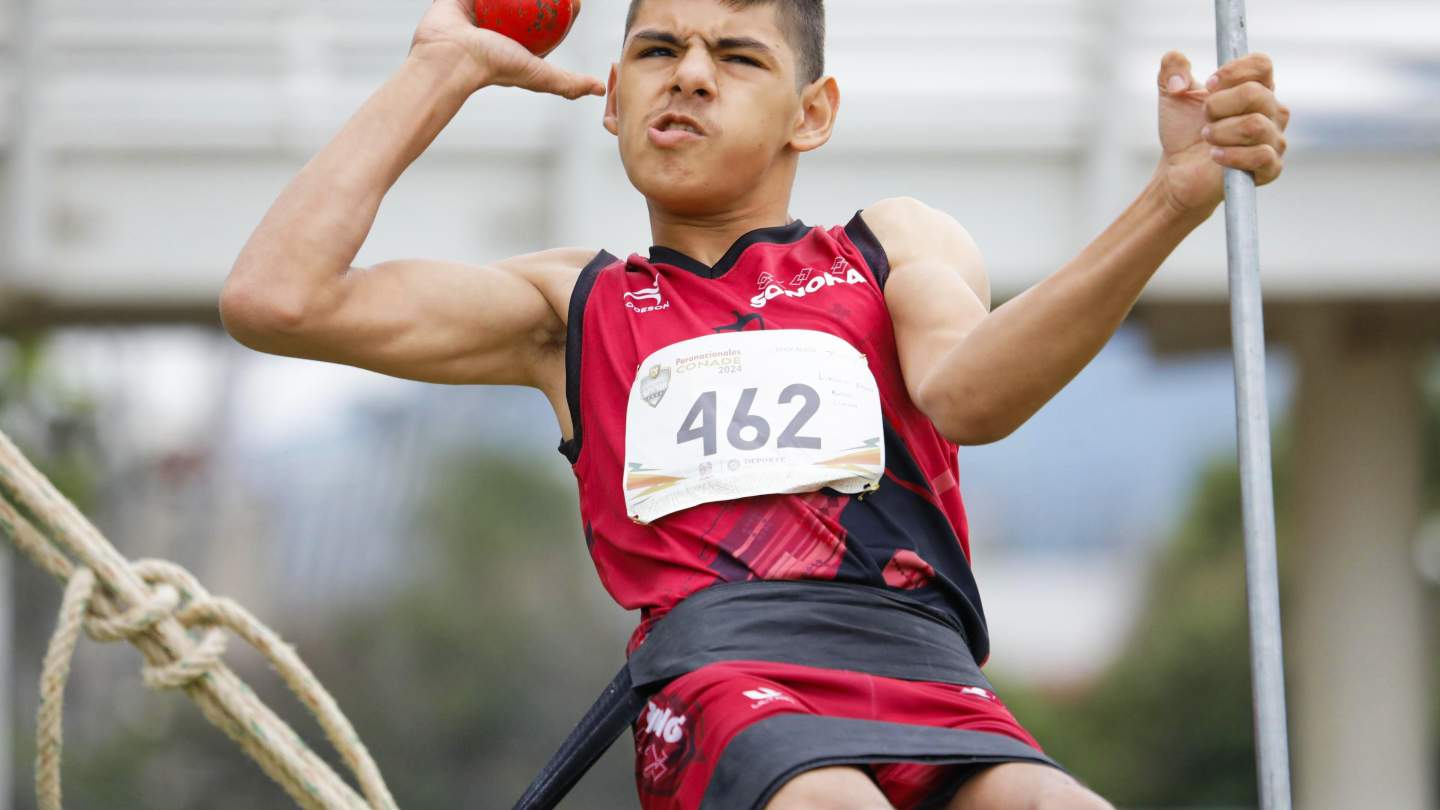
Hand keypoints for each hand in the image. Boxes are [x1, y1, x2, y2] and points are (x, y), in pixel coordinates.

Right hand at [409, 0, 604, 99]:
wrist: (448, 56)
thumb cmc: (493, 66)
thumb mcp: (538, 76)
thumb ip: (568, 83)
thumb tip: (600, 89)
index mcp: (520, 43)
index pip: (552, 21)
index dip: (566, 9)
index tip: (575, 1)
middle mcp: (503, 26)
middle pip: (532, 3)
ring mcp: (482, 9)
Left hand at [1153, 51, 1290, 217]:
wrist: (1178, 170)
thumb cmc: (1185, 130)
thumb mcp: (1171, 93)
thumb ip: (1172, 67)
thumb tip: (1178, 70)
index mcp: (1257, 87)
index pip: (1261, 64)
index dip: (1233, 71)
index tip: (1208, 85)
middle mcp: (1273, 110)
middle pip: (1255, 93)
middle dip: (1218, 106)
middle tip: (1205, 119)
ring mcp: (1275, 139)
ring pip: (1254, 125)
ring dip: (1220, 132)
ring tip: (1207, 138)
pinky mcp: (1270, 168)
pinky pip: (1260, 156)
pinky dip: (1231, 155)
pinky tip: (1215, 155)